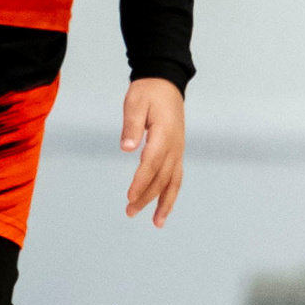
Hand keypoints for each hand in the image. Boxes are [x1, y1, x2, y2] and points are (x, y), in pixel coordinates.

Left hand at [120, 77, 185, 226]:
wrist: (166, 82)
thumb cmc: (147, 92)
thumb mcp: (134, 102)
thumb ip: (131, 125)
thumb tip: (126, 148)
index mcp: (164, 133)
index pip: (151, 163)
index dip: (141, 181)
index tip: (129, 197)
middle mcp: (175, 145)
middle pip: (162, 177)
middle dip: (147, 197)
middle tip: (130, 212)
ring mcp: (178, 149)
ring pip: (173, 181)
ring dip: (165, 203)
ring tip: (156, 223)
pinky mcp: (177, 151)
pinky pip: (176, 176)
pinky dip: (171, 194)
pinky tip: (163, 207)